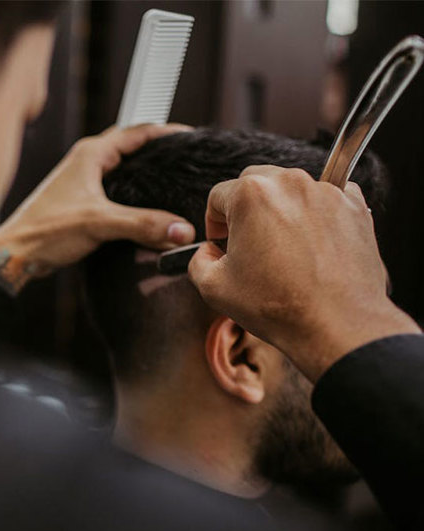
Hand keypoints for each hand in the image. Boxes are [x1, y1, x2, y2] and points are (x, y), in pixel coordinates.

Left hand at [0, 123, 195, 294]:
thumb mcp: (99, 223)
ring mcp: (82, 181)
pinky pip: (114, 189)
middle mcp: (86, 162)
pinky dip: (132, 193)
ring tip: (172, 181)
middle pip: (131, 147)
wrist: (15, 255)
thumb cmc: (44, 231)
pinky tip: (146, 208)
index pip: (137, 131)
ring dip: (144, 173)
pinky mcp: (80, 202)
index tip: (192, 139)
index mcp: (90, 154)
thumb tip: (181, 230)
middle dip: (158, 151)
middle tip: (186, 160)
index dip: (167, 133)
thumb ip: (142, 224)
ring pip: (122, 169)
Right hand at [188, 165, 420, 380]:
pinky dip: (315, 214)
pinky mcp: (354, 206)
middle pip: (255, 182)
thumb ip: (199, 260)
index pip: (218, 196)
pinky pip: (325, 198)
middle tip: (248, 243)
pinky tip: (311, 246)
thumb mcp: (213, 287)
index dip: (213, 223)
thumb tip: (209, 251)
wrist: (337, 324)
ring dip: (280, 210)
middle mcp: (289, 183)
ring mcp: (326, 191)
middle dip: (246, 209)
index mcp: (250, 194)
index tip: (221, 243)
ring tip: (283, 249)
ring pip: (290, 189)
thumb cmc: (277, 306)